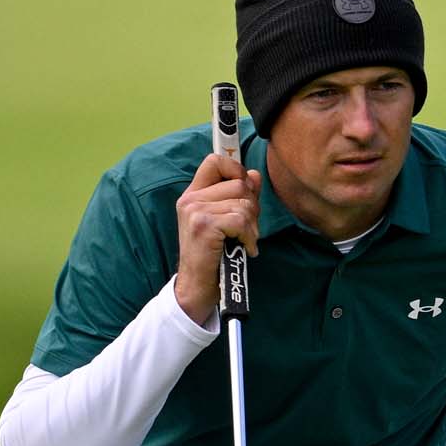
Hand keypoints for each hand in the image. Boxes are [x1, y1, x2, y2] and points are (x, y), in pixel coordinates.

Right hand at [174, 153, 260, 324]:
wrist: (198, 285)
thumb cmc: (214, 254)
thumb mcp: (225, 220)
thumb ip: (238, 196)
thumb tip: (254, 174)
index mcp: (193, 194)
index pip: (215, 160)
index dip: (236, 169)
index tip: (245, 189)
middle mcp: (191, 199)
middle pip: (239, 183)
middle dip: (252, 206)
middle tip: (248, 228)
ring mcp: (195, 211)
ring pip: (243, 203)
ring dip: (252, 225)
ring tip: (245, 240)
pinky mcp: (204, 226)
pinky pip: (241, 220)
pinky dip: (249, 237)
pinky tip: (245, 249)